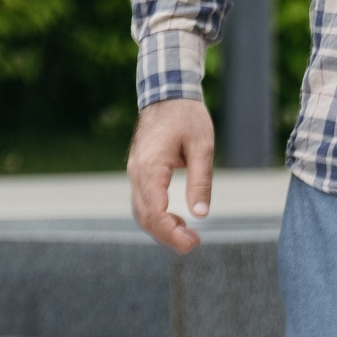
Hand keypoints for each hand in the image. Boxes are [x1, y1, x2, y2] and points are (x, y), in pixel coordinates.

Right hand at [127, 97, 214, 253]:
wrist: (168, 92)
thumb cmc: (187, 116)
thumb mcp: (202, 147)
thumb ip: (200, 181)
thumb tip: (201, 214)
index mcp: (150, 168)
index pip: (155, 213)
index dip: (171, 234)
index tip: (192, 244)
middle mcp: (136, 173)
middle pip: (144, 217)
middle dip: (167, 236)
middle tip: (193, 245)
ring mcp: (135, 172)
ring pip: (141, 211)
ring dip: (161, 227)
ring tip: (188, 235)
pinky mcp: (139, 170)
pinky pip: (143, 200)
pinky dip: (157, 215)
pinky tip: (177, 219)